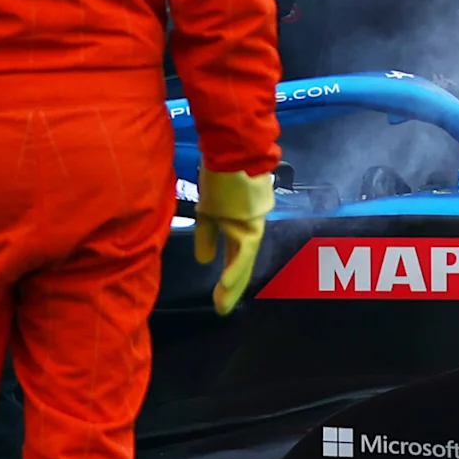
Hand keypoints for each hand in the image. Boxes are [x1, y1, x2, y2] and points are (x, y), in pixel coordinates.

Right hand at [193, 169, 277, 313]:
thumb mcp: (208, 208)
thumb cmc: (220, 173)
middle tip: (221, 310)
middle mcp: (250, 226)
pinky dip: (234, 268)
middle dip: (231, 287)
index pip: (234, 255)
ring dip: (233, 284)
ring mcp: (254, 223)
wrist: (230, 148)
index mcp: (239, 223)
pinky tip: (226, 285)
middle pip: (242, 261)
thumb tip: (204, 261)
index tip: (219, 297)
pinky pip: (244, 249)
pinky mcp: (253, 219)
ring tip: (223, 305)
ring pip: (245, 259)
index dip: (227, 275)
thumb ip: (207, 235)